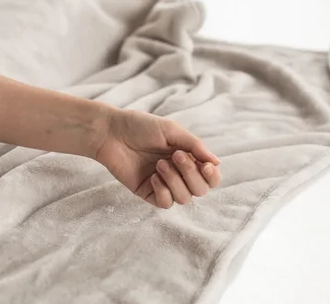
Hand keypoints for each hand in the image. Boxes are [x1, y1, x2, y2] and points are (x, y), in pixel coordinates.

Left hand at [95, 109, 221, 208]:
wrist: (111, 132)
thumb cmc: (140, 127)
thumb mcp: (172, 131)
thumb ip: (195, 146)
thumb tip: (218, 163)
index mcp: (187, 157)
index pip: (210, 177)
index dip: (212, 176)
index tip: (206, 166)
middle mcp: (178, 173)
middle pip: (200, 190)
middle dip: (191, 174)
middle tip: (174, 156)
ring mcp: (164, 184)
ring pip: (184, 198)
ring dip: (175, 181)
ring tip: (159, 164)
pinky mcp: (147, 192)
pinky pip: (165, 203)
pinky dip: (164, 191)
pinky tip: (153, 177)